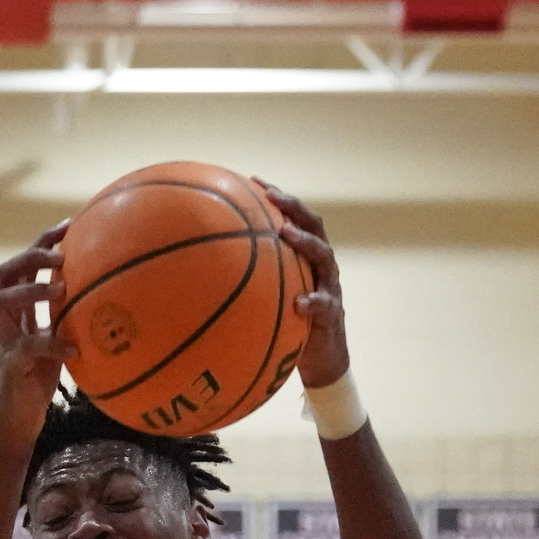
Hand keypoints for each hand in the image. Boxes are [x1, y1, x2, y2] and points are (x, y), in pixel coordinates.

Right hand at [0, 221, 78, 447]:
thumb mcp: (59, 342)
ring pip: (4, 302)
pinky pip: (28, 348)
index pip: (24, 265)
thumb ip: (71, 319)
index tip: (69, 224)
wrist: (17, 420)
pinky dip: (51, 344)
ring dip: (32, 291)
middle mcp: (7, 319)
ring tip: (60, 287)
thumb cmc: (40, 379)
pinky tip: (74, 347)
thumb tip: (111, 298)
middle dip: (30, 256)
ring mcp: (5, 341)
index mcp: (19, 310)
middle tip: (60, 255)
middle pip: (5, 273)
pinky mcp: (11, 366)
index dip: (42, 242)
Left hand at [255, 179, 349, 388]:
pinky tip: (299, 303)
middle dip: (294, 208)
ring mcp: (330, 288)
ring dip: (305, 243)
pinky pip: (325, 306)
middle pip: (314, 227)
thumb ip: (252, 280)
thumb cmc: (290, 324)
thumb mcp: (270, 297)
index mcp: (306, 258)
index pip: (296, 218)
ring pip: (324, 257)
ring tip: (286, 233)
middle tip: (273, 198)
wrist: (321, 358)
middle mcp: (321, 266)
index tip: (255, 179)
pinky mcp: (333, 315)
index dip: (280, 197)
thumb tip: (205, 269)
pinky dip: (313, 301)